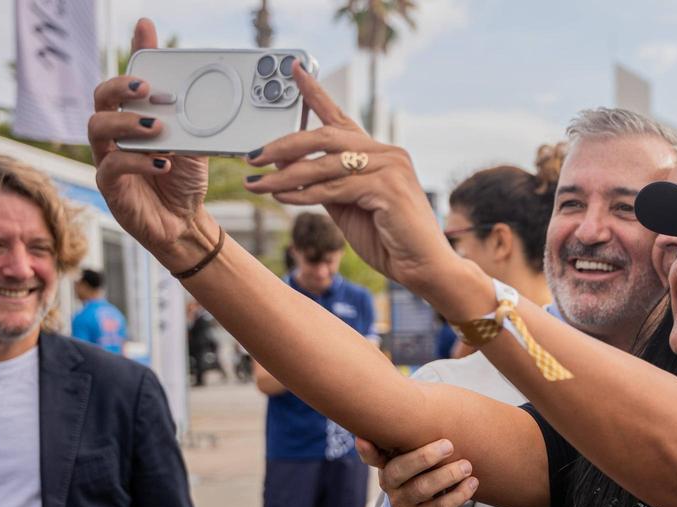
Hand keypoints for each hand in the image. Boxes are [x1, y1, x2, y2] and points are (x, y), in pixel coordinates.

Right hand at [88, 18, 212, 270]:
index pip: (127, 82)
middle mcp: (115, 135)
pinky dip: (139, 161)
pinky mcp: (110, 186)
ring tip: (157, 128)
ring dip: (128, 122)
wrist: (184, 221)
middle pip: (101, 98)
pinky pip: (114, 166)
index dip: (133, 56)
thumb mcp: (194, 146)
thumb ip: (191, 122)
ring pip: (98, 127)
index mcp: (133, 119)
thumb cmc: (184, 180)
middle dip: (121, 87)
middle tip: (147, 88)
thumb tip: (201, 94)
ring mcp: (107, 158)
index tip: (145, 31)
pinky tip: (163, 163)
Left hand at [243, 63, 473, 307]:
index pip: (340, 118)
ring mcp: (389, 167)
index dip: (315, 93)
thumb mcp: (348, 207)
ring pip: (324, 164)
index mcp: (378, 153)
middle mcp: (386, 152)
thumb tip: (291, 171)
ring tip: (257, 183)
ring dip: (284, 175)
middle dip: (283, 145)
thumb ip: (327, 185)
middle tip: (253, 156)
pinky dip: (303, 193)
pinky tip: (282, 196)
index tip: (294, 70)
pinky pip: (334, 188)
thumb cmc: (389, 240)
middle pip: (324, 137)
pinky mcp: (387, 187)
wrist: (424, 267)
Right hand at [357, 438, 478, 506]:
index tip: (363, 439)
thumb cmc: (423, 472)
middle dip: (424, 457)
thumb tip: (428, 402)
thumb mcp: (414, 456)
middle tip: (448, 445)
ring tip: (466, 466)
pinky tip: (472, 483)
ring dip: (447, 476)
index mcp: (387, 464)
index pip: (372, 457)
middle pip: (400, 470)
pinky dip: (459, 494)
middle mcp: (390, 484)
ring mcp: (403, 504)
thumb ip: (415, 438)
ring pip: (422, 489)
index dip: (367, 450)